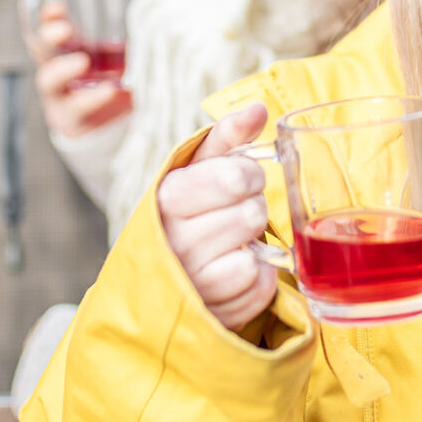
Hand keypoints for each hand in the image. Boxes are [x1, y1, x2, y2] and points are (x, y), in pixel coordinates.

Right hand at [27, 0, 131, 137]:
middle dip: (49, 37)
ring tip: (82, 62)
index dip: (49, 17)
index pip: (51, 26)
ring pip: (49, 81)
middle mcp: (56, 68)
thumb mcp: (118, 58)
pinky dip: (93, 98)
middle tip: (64, 30)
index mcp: (67, 49)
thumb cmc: (114, 81)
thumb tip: (157, 23)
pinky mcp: (70, 118)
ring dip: (63, 69)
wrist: (111, 126)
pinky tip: (110, 90)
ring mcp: (58, 95)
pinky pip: (76, 109)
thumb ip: (128, 44)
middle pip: (41, 49)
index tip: (56, 6)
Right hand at [157, 104, 276, 330]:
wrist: (160, 277)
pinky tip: (238, 270)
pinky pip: (261, 285)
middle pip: (252, 214)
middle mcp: (175, 242)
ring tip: (233, 242)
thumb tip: (258, 108)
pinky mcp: (214, 312)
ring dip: (256, 244)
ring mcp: (193, 282)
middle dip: (253, 209)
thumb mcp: (196, 169)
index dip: (249, 175)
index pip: (233, 176)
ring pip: (257, 252)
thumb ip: (227, 138)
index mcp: (168, 198)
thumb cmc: (186, 213)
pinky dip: (259, 277)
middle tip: (236, 214)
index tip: (240, 181)